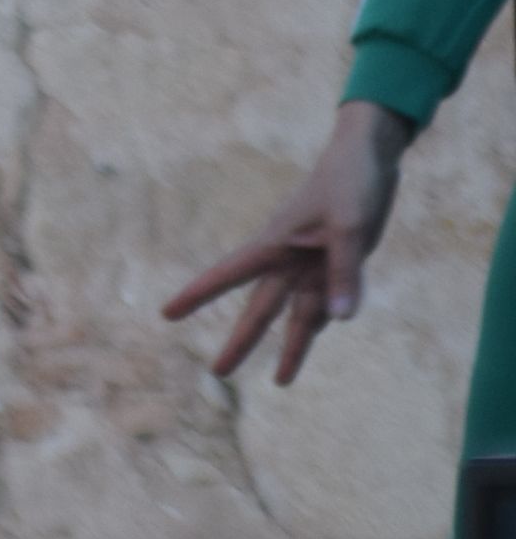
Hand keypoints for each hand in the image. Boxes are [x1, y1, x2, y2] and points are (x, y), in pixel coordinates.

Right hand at [161, 99, 413, 385]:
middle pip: (260, 309)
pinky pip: (329, 299)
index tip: (167, 314)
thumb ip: (344, 274)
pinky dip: (325, 318)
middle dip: (241, 341)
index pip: (227, 275)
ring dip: (293, 346)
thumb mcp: (350, 227)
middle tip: (218, 372)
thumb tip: (340, 322)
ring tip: (281, 382)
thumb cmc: (352, 182)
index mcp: (275, 244)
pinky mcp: (336, 264)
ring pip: (298, 314)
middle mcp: (287, 260)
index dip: (197, 295)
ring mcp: (312, 264)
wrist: (371, 157)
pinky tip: (319, 336)